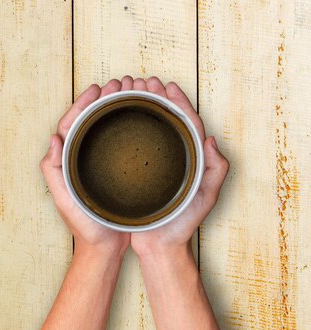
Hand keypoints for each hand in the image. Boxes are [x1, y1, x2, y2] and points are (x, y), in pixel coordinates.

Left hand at [39, 78, 130, 256]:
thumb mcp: (64, 200)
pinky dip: (130, 126)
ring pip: (108, 127)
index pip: (73, 123)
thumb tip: (52, 138)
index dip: (84, 102)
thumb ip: (53, 171)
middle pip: (93, 119)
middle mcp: (84, 157)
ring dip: (119, 108)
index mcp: (68, 159)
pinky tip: (143, 117)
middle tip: (122, 83)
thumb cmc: (84, 227)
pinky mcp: (117, 169)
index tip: (98, 88)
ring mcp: (100, 162)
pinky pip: (122, 141)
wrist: (104, 248)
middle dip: (105, 98)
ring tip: (134, 92)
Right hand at [129, 77, 229, 257]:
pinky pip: (131, 143)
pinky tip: (114, 117)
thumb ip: (215, 170)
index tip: (166, 85)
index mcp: (189, 157)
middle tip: (143, 82)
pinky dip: (125, 126)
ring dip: (139, 106)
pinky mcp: (135, 172)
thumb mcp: (206, 197)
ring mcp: (153, 163)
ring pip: (146, 127)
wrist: (160, 248)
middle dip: (155, 97)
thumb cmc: (183, 224)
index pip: (185, 121)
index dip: (177, 100)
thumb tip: (210, 139)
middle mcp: (171, 156)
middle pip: (164, 118)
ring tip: (129, 90)